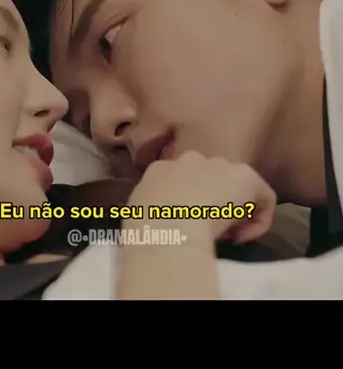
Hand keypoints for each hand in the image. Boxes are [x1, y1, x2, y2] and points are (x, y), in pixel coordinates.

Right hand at [128, 151, 275, 244]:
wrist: (166, 226)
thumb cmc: (143, 227)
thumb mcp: (135, 214)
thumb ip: (150, 209)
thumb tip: (155, 219)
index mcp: (161, 169)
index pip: (181, 181)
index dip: (186, 205)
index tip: (186, 226)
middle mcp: (191, 160)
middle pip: (209, 179)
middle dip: (211, 202)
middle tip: (206, 229)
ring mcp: (219, 165)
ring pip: (235, 187)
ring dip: (233, 210)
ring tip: (225, 235)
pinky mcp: (246, 177)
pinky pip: (262, 198)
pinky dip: (258, 220)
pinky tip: (243, 237)